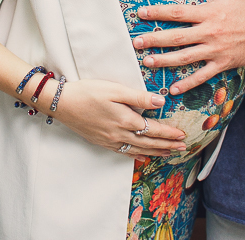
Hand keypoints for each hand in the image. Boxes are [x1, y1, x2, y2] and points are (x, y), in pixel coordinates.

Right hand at [46, 77, 186, 159]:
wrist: (61, 104)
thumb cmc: (88, 92)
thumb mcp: (114, 89)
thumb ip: (138, 97)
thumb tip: (161, 102)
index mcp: (125, 120)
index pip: (153, 129)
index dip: (169, 133)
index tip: (182, 135)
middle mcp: (119, 134)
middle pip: (149, 142)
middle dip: (167, 145)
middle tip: (182, 148)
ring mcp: (110, 140)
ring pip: (138, 149)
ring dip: (155, 152)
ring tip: (169, 153)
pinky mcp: (101, 142)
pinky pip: (123, 152)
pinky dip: (136, 155)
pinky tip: (142, 157)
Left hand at [134, 0, 244, 94]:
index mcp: (208, 13)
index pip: (178, 13)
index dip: (158, 12)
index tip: (141, 13)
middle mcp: (209, 32)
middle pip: (177, 37)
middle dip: (154, 40)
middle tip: (136, 43)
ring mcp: (215, 50)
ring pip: (186, 57)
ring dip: (165, 60)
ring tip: (148, 62)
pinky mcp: (222, 64)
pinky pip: (202, 76)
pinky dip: (188, 83)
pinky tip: (173, 89)